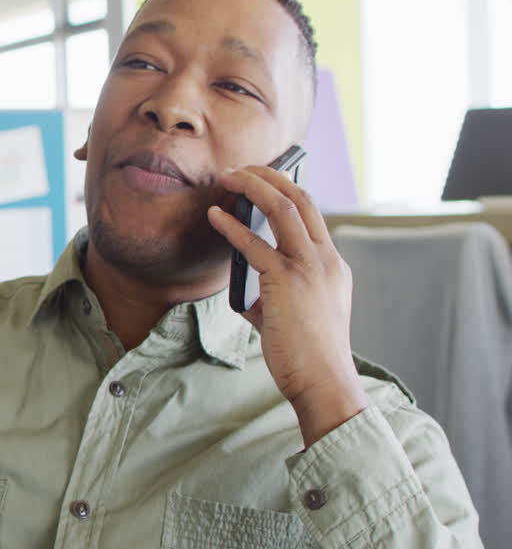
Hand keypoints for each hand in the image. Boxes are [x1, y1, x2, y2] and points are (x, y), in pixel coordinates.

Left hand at [207, 165, 367, 447]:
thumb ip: (271, 290)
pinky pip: (255, 244)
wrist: (322, 381)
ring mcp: (310, 268)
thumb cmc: (305, 353)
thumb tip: (241, 277)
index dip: (285, 188)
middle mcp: (326, 259)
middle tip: (240, 168)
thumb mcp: (292, 313)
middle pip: (301, 198)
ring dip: (252, 186)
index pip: (312, 212)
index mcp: (332, 265)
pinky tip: (215, 217)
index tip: (261, 177)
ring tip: (227, 177)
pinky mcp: (288, 282)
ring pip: (283, 208)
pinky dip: (232, 226)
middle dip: (269, 175)